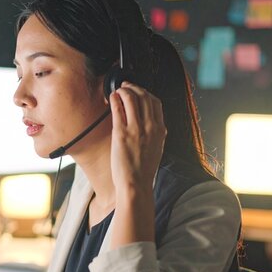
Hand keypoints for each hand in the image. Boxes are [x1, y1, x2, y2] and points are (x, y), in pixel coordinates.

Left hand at [109, 81, 165, 197]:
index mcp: (161, 130)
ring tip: (117, 90)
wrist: (136, 184)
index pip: (156, 102)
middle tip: (125, 86)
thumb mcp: (157, 148)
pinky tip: (111, 97)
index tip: (137, 91)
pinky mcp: (121, 134)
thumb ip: (156, 134)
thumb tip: (153, 124)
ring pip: (131, 99)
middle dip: (134, 88)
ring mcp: (136, 129)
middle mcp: (150, 127)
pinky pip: (118, 110)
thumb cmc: (144, 169)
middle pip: (144, 97)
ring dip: (123, 91)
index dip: (145, 92)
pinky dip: (115, 99)